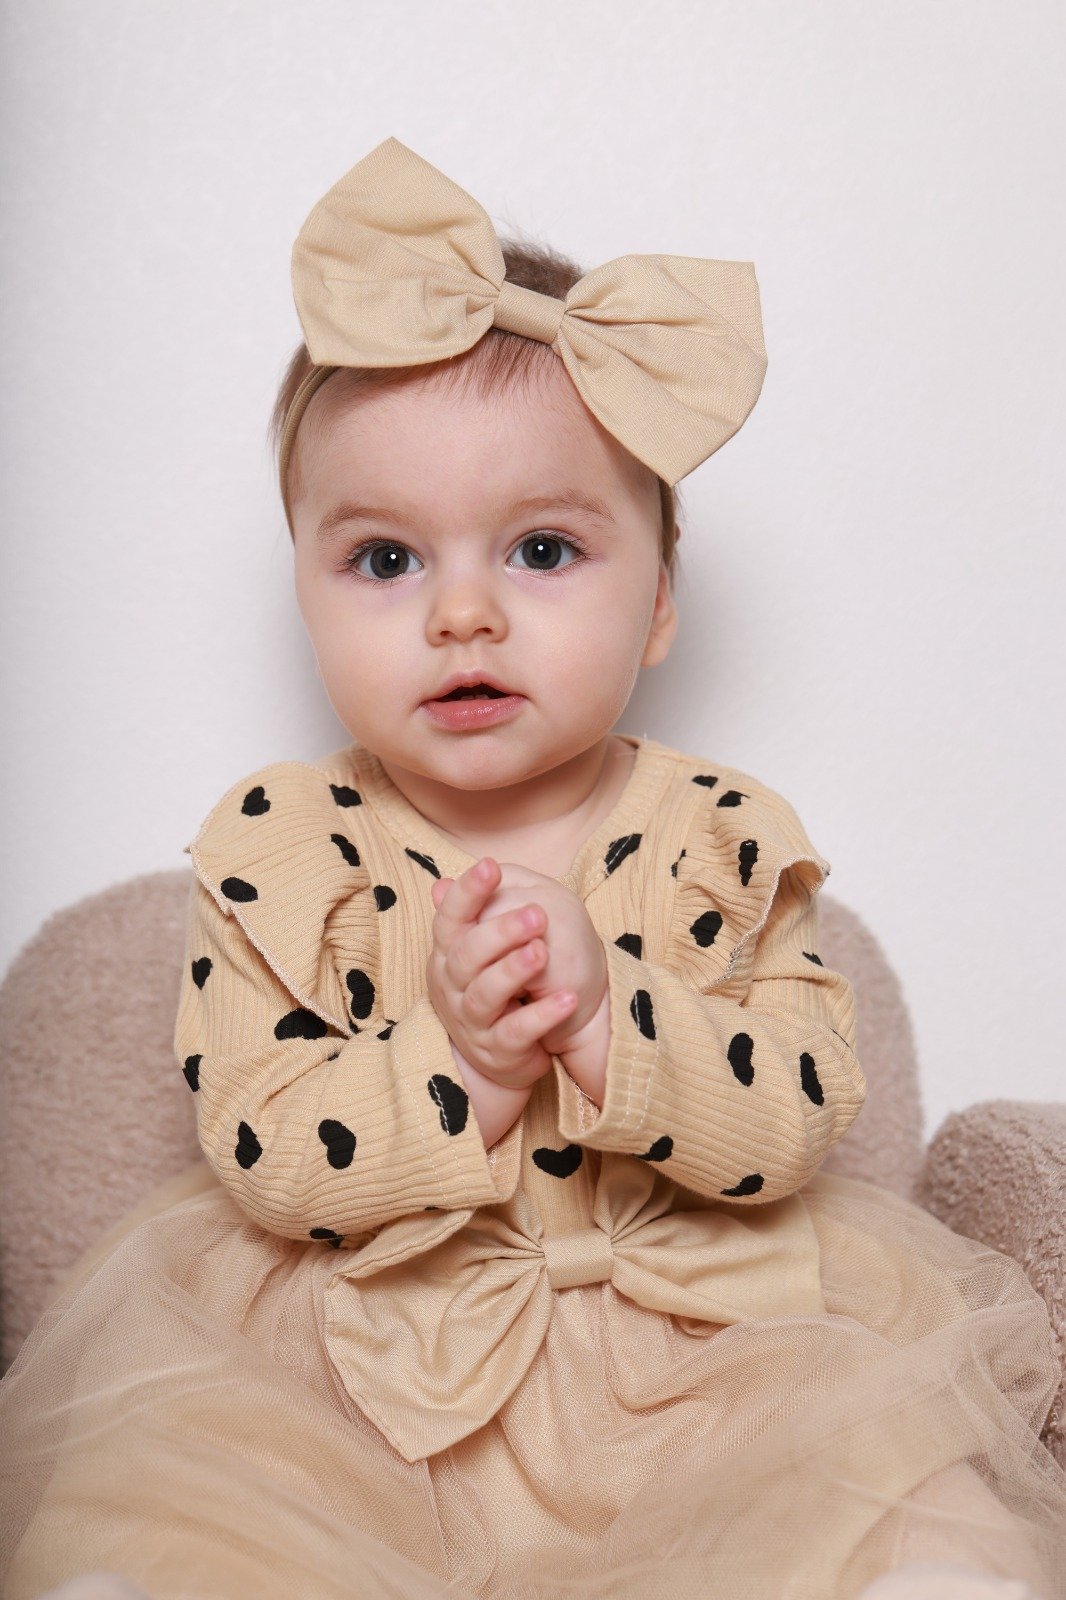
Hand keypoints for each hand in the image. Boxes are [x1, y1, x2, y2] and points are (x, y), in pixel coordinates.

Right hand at [427, 858, 578, 1090]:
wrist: (503, 1054)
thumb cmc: (495, 989)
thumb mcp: (483, 950)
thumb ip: (477, 914)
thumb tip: (444, 882)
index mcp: (449, 954)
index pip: (449, 919)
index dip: (467, 893)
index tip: (490, 866)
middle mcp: (453, 987)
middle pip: (468, 954)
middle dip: (501, 931)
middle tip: (537, 913)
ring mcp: (473, 1021)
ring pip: (487, 994)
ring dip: (515, 970)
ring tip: (543, 953)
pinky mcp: (498, 1051)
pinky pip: (517, 1032)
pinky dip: (541, 1016)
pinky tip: (566, 998)